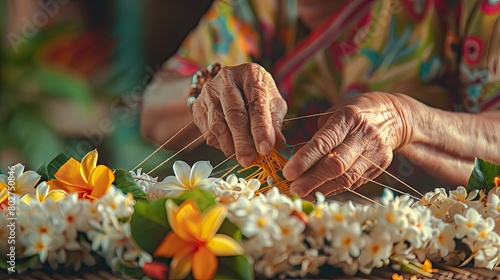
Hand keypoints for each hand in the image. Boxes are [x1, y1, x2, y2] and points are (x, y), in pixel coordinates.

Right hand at [191, 63, 287, 166]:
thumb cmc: (258, 96)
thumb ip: (275, 121)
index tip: (266, 149)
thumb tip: (278, 143)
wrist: (232, 86)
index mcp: (251, 74)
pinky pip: (207, 131)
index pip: (256, 104)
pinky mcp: (197, 106)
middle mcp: (226, 79)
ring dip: (230, 146)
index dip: (261, 129)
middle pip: (234, 114)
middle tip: (249, 160)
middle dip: (242, 141)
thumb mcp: (273, 103)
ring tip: (241, 158)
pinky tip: (231, 149)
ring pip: (217, 125)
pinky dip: (220, 145)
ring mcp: (208, 92)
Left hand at [282, 92, 411, 199]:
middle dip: (312, 179)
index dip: (305, 159)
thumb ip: (318, 137)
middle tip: (293, 189)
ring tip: (302, 193)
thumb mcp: (334, 114)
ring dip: (321, 188)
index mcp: (348, 118)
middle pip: (336, 164)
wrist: (394, 115)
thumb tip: (295, 158)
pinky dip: (334, 189)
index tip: (288, 172)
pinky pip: (353, 182)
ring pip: (346, 178)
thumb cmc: (354, 113)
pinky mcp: (380, 166)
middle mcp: (364, 135)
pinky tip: (318, 191)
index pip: (324, 142)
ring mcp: (375, 152)